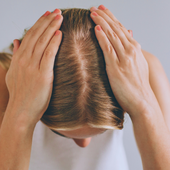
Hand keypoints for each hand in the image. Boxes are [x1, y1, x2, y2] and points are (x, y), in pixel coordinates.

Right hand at [5, 9, 62, 124]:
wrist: (21, 112)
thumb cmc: (21, 95)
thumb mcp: (13, 74)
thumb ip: (16, 56)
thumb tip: (17, 42)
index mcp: (19, 59)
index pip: (29, 36)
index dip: (38, 24)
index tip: (46, 15)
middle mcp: (24, 60)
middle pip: (36, 35)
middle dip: (46, 21)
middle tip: (56, 11)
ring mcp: (32, 67)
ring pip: (42, 42)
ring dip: (51, 28)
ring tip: (59, 17)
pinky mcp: (42, 75)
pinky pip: (48, 55)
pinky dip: (54, 43)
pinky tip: (59, 34)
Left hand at [90, 5, 152, 116]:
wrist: (142, 101)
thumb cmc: (137, 85)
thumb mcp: (138, 65)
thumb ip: (133, 51)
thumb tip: (130, 37)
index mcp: (134, 49)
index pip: (121, 29)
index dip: (111, 19)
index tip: (102, 11)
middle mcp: (131, 50)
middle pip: (116, 29)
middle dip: (105, 17)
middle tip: (94, 8)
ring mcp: (124, 58)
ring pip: (112, 35)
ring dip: (101, 23)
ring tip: (92, 13)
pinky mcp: (116, 67)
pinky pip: (108, 49)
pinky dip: (102, 38)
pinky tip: (96, 29)